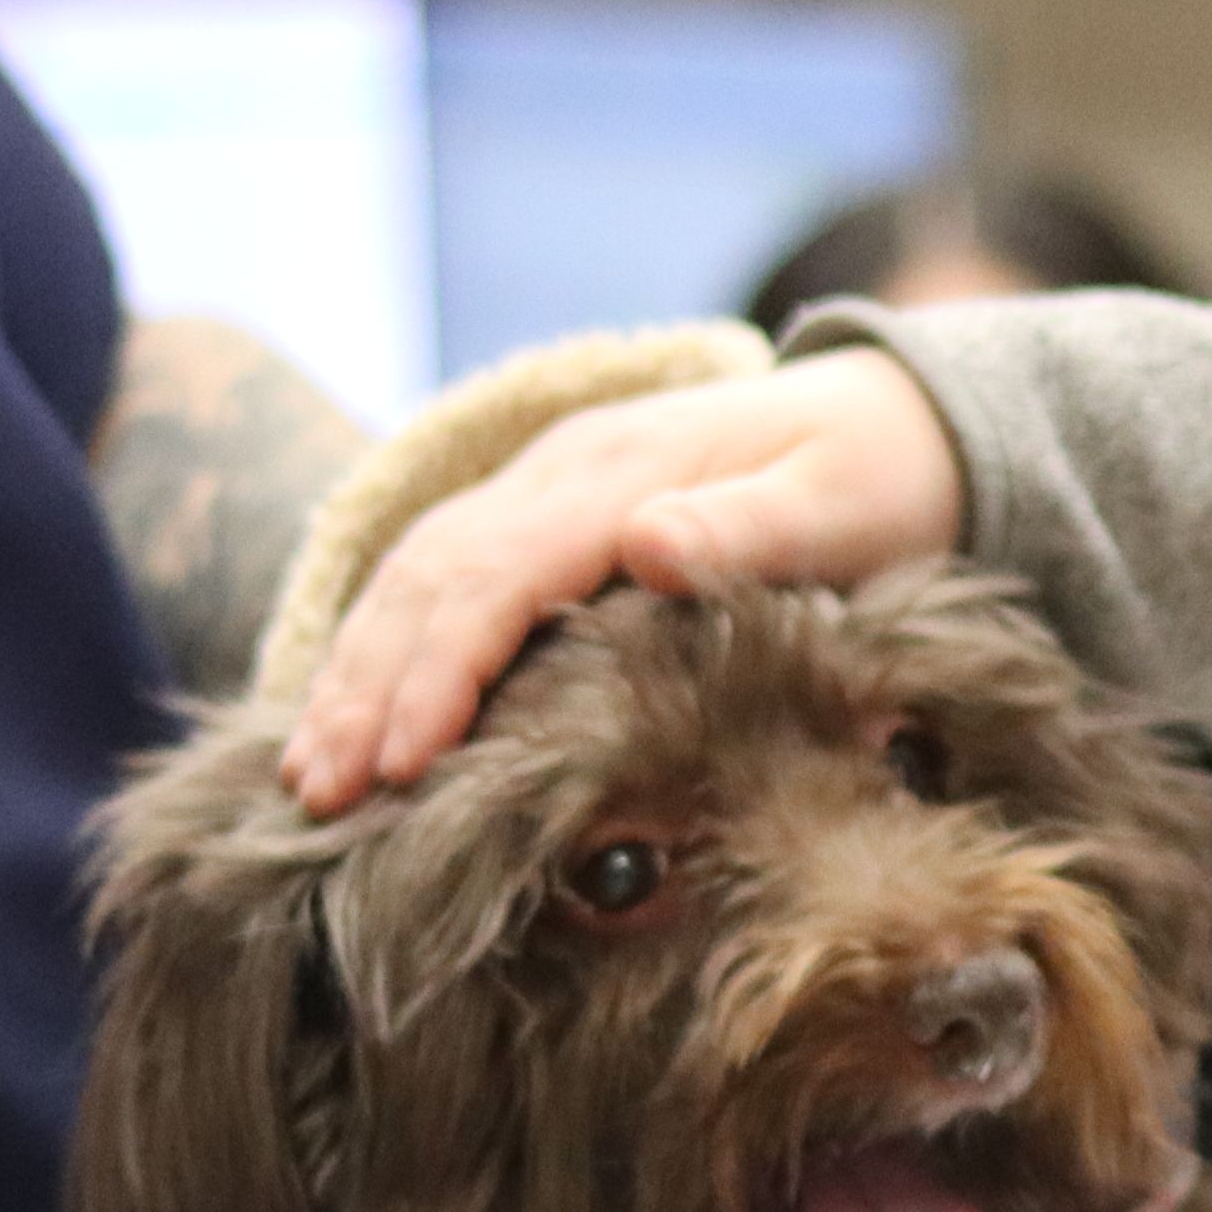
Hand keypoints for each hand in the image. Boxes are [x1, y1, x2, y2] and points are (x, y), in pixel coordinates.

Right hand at [280, 349, 963, 813]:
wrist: (902, 416)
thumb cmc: (881, 476)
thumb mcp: (842, 501)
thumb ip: (749, 527)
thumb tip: (649, 543)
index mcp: (621, 471)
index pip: (495, 572)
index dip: (439, 668)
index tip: (398, 762)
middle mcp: (563, 470)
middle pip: (430, 575)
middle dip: (365, 685)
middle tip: (317, 795)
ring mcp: (547, 487)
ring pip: (418, 573)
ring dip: (358, 671)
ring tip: (309, 777)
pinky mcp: (549, 515)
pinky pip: (443, 577)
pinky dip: (388, 647)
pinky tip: (357, 719)